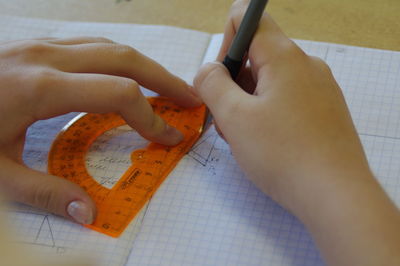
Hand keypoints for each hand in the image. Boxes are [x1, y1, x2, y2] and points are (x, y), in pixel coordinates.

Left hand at [0, 37, 200, 224]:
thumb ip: (46, 192)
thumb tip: (89, 213)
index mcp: (40, 88)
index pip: (118, 95)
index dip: (151, 117)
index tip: (168, 138)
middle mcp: (48, 57)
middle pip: (126, 59)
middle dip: (164, 80)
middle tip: (190, 100)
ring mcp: (43, 45)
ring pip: (112, 47)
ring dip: (146, 67)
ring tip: (168, 88)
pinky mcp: (39, 46)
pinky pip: (93, 47)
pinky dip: (122, 62)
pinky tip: (128, 78)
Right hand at [194, 1, 399, 264]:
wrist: (335, 195)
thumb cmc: (282, 153)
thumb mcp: (234, 117)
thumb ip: (211, 83)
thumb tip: (209, 70)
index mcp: (284, 57)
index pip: (247, 19)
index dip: (226, 42)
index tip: (222, 79)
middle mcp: (306, 65)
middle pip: (256, 56)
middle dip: (233, 83)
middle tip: (227, 120)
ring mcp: (319, 88)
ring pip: (270, 82)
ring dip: (247, 103)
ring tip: (245, 139)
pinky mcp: (324, 111)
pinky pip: (287, 100)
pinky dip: (268, 114)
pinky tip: (265, 144)